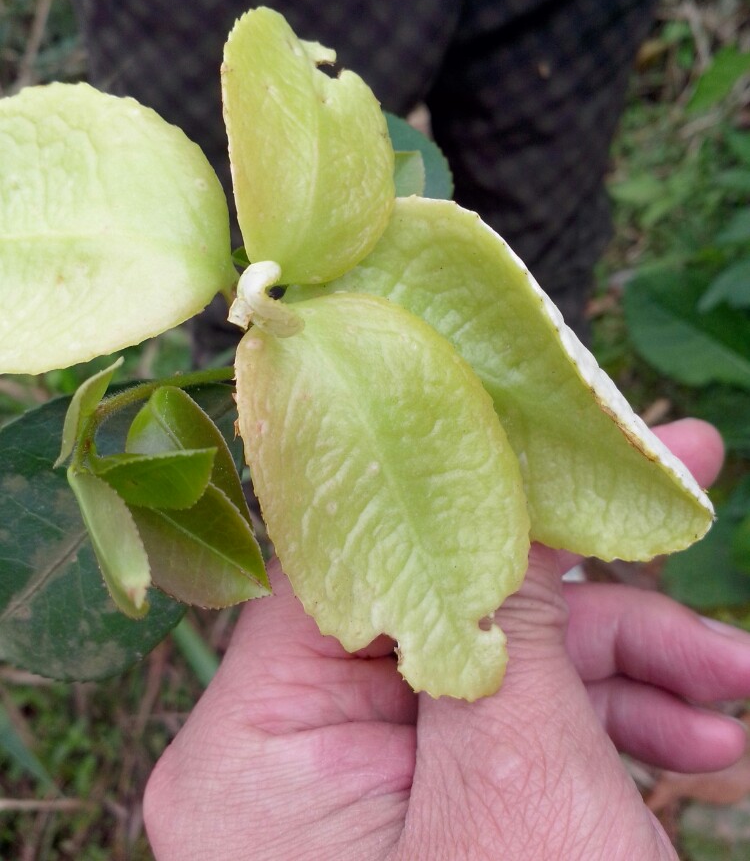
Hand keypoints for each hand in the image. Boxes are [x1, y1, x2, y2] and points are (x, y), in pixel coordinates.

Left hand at [145, 419, 748, 859]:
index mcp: (254, 751)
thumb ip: (503, 616)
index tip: (556, 438)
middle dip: (583, 583)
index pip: (349, 559)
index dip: (460, 488)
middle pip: (445, 609)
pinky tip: (706, 742)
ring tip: (735, 678)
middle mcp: (295, 766)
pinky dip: (616, 729)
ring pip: (504, 675)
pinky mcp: (443, 827)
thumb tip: (510, 483)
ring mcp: (373, 800)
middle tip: (687, 496)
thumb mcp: (518, 783)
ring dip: (629, 663)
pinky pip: (524, 741)